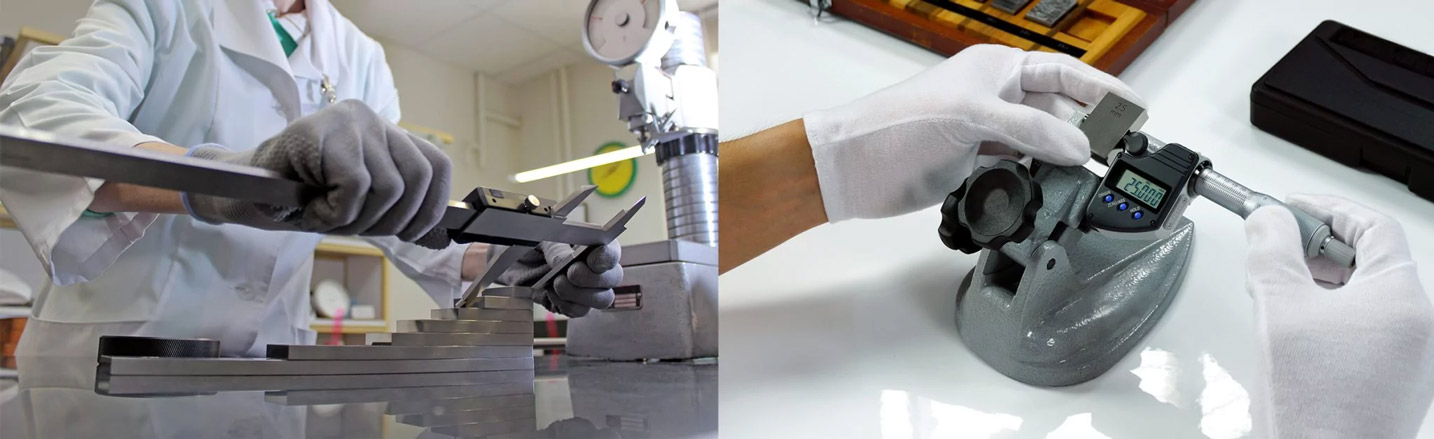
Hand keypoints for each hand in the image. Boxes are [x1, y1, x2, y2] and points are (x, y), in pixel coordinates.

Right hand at [184, 100, 452, 247]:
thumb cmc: (299, 198)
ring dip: (357, 218)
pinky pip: (355, 186)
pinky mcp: (318, 131)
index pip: (436, 165)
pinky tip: (310, 211)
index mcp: (385, 133)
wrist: (237, 191)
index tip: (412, 233)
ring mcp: (345, 120)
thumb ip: (394, 202)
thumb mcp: (358, 201)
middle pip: (418, 179)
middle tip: (351, 226)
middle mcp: (370, 117)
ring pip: (389, 186)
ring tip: (324, 216)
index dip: (431, 206)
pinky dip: (335, 213)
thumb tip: (439, 228)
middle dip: (390, 220)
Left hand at [497, 241, 622, 316]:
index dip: (606, 257)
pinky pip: (579, 311)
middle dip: (592, 278)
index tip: (590, 259)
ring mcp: (589, 290)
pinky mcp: (575, 305)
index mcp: (595, 245)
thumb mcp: (543, 239)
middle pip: (613, 278)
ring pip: (601, 299)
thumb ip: (557, 248)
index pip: (612, 252)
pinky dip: (564, 303)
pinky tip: (550, 292)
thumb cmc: (534, 246)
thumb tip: (565, 260)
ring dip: (578, 293)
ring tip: (556, 283)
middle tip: (571, 273)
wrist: (515, 263)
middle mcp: (598, 269)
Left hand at [804, 44, 1142, 220]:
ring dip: (1066, 161)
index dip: (1105, 93)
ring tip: (1094, 179)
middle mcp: (996, 97)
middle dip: (1091, 133)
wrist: (853, 168)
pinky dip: (1037, 180)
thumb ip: (1030, 131)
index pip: (1067, 76)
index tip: (1138, 113)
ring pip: (1041, 145)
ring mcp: (986, 133)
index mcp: (998, 69)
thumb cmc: (896, 125)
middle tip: (1124, 158)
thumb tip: (1081, 146)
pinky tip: (1051, 190)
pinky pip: (1020, 170)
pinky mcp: (973, 165)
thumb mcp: (971, 118)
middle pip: (1060, 113)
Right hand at [1244, 194, 1433, 437]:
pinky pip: (1365, 329)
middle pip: (1369, 259)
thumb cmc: (1317, 405)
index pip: (1372, 226)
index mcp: (1402, 297)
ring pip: (1365, 295)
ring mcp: (1410, 355)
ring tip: (1277, 291)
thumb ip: (1271, 252)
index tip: (1289, 209)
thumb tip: (1268, 220)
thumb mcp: (1278, 309)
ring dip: (1320, 282)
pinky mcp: (1393, 379)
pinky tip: (1294, 329)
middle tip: (1276, 247)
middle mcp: (1417, 324)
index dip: (1325, 209)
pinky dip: (1329, 315)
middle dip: (1316, 247)